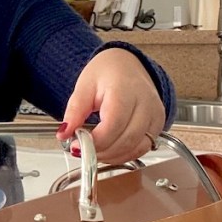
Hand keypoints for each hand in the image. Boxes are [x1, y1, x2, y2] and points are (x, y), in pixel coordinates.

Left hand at [55, 48, 165, 164]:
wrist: (127, 65)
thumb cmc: (107, 73)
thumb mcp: (84, 87)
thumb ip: (74, 111)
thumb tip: (63, 134)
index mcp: (125, 90)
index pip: (114, 124)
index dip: (95, 141)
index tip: (76, 146)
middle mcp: (146, 103)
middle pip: (126, 139)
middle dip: (101, 151)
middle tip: (82, 150)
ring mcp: (155, 115)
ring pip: (136, 148)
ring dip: (112, 156)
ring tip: (93, 150)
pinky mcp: (158, 125)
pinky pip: (143, 148)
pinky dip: (124, 154)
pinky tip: (109, 150)